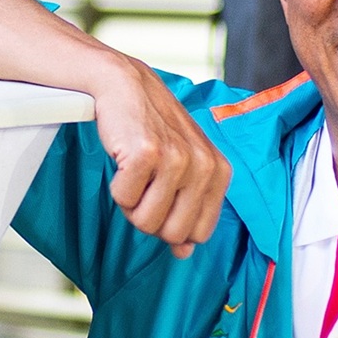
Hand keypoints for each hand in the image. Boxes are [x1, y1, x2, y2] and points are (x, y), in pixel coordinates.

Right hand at [89, 54, 232, 258]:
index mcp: (220, 174)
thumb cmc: (153, 129)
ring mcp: (178, 159)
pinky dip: (117, 185)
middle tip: (145, 184)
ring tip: (135, 169)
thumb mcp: (183, 168)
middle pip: (171, 234)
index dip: (170, 223)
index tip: (162, 195)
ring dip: (131, 202)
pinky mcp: (148, 153)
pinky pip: (124, 199)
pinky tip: (124, 157)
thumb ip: (188, 210)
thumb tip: (184, 253)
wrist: (126, 84)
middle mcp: (205, 167)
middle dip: (149, 216)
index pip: (198, 234)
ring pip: (145, 221)